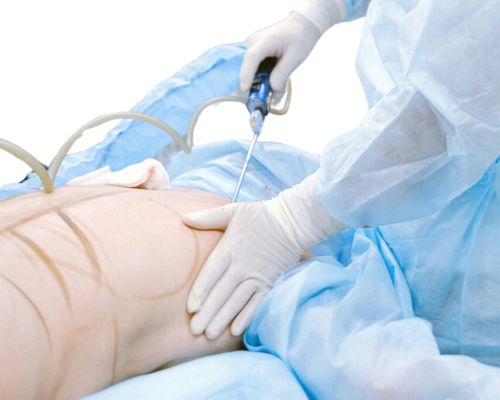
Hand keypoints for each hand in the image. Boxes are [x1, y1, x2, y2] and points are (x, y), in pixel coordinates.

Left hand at [183, 174, 344, 338]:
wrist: (293, 222)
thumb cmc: (260, 215)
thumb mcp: (233, 211)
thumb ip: (208, 217)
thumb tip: (184, 218)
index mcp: (231, 248)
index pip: (212, 273)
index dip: (201, 291)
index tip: (191, 308)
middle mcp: (243, 265)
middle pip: (222, 292)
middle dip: (208, 312)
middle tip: (195, 330)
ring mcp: (257, 276)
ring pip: (238, 301)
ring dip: (224, 318)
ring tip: (210, 335)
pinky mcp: (270, 283)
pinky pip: (257, 303)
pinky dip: (247, 317)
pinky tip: (236, 330)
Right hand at [240, 12, 320, 100]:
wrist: (302, 25)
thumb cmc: (300, 38)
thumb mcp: (295, 59)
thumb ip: (282, 76)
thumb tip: (272, 94)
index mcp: (265, 41)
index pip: (252, 57)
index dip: (247, 74)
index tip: (245, 89)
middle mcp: (254, 41)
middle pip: (246, 65)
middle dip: (250, 82)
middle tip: (259, 97)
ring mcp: (252, 45)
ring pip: (247, 67)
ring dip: (254, 80)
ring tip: (265, 90)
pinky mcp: (254, 50)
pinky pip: (251, 66)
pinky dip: (257, 76)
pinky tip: (265, 82)